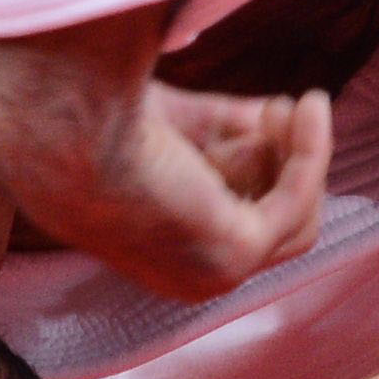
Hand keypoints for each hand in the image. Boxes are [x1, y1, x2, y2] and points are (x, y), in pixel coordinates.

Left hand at [0, 11, 332, 303]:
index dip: (257, 160)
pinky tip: (311, 105)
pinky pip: (297, 202)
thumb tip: (277, 114)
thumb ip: (221, 128)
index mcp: (160, 250)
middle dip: (284, 160)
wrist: (66, 125)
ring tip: (300, 104)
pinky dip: (313, 153)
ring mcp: (209, 274)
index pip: (232, 216)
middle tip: (284, 107)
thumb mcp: (174, 123)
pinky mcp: (232, 255)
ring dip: (305, 157)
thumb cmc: (93, 113)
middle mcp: (184, 274)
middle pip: (268, 218)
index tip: (268, 111)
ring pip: (294, 219)